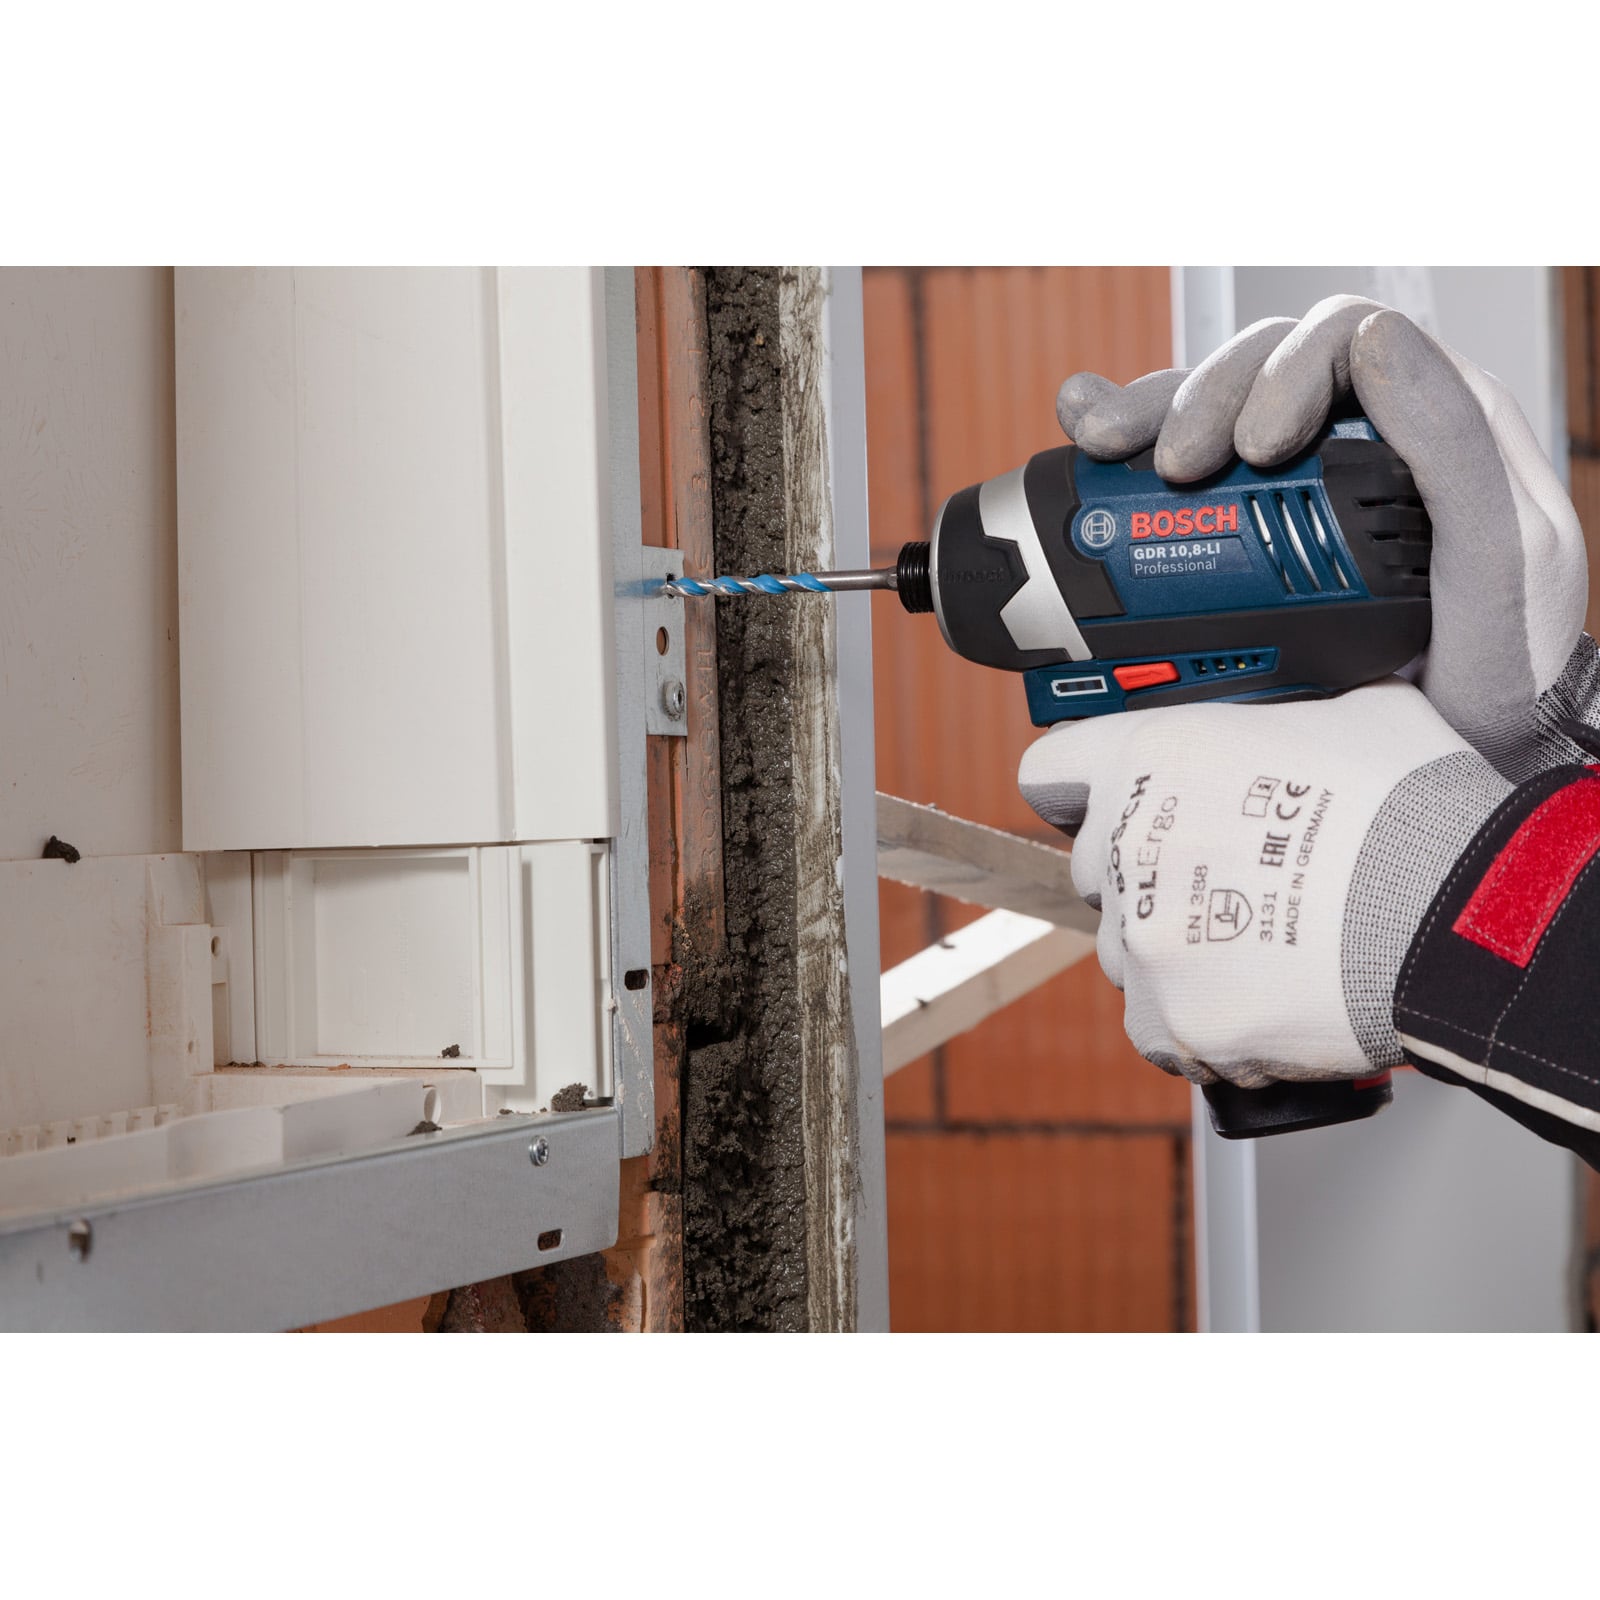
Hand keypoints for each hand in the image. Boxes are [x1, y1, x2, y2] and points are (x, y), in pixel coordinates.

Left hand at [1017, 681, 1509, 1086]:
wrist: (1459, 915)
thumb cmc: (1414, 812)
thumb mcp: (1347, 712)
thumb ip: (1276, 719)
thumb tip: (1289, 723)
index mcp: (1153, 759)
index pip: (1052, 770)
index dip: (1077, 788)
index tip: (1090, 804)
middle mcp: (1129, 847)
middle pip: (1095, 870)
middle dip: (1147, 875)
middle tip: (1225, 880)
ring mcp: (1144, 940)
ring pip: (1127, 952)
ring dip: (1174, 951)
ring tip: (1261, 946)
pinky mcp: (1171, 1018)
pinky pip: (1160, 1027)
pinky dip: (1201, 1021)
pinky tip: (1261, 998)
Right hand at [1057, 296, 1592, 782]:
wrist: (1477, 748)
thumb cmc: (1506, 658)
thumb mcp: (1499, 553)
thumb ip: (1450, 442)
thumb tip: (1373, 339)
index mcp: (1431, 417)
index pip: (1338, 342)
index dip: (1281, 370)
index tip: (1253, 447)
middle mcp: (1361, 437)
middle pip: (1258, 370)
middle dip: (1196, 399)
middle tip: (1172, 467)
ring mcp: (1300, 487)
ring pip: (1210, 409)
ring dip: (1145, 415)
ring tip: (1098, 445)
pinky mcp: (1251, 536)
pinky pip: (1184, 475)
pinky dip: (1125, 456)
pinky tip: (1086, 445)